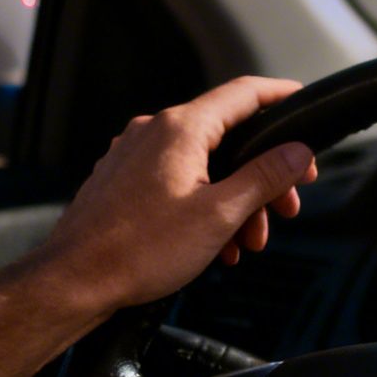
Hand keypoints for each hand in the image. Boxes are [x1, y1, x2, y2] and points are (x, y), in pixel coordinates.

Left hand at [21, 76, 318, 318]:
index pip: (244, 93)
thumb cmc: (137, 251)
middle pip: (228, 137)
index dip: (280, 95)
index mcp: (180, 129)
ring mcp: (134, 155)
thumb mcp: (219, 215)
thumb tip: (297, 153)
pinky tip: (213, 243)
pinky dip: (203, 203)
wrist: (73, 282)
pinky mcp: (123, 180)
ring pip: (203, 164)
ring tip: (245, 241)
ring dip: (234, 199)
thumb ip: (264, 178)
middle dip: (263, 174)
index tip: (302, 100)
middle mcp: (154, 132)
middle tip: (285, 206)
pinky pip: (177, 180)